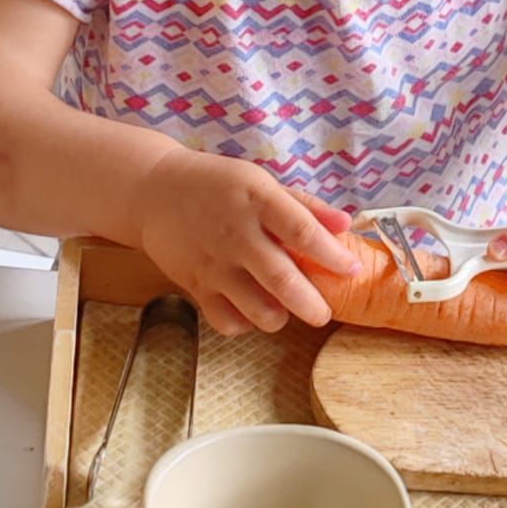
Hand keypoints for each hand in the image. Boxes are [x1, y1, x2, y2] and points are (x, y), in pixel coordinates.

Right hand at [138, 147, 358, 334]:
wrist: (154, 192)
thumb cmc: (218, 185)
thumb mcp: (261, 182)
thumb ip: (305, 205)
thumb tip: (346, 224)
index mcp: (256, 199)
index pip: (301, 230)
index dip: (332, 254)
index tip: (352, 269)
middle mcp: (235, 233)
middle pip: (281, 279)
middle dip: (311, 304)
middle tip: (324, 313)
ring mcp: (213, 263)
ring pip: (256, 308)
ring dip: (280, 317)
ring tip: (287, 310)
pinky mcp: (194, 285)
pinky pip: (226, 320)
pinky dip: (246, 325)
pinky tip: (252, 311)